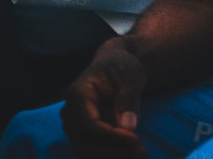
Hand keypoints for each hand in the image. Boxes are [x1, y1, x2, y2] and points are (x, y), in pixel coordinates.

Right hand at [61, 40, 147, 157]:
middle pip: (83, 140)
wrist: (114, 63)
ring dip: (109, 157)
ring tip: (136, 153)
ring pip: (82, 149)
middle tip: (141, 149)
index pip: (90, 124)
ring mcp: (73, 121)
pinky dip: (105, 156)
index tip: (137, 139)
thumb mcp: (129, 76)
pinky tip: (127, 153)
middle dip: (112, 151)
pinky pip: (87, 150)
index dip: (113, 137)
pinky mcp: (81, 130)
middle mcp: (70, 109)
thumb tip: (127, 125)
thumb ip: (127, 98)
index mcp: (78, 93)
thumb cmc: (122, 66)